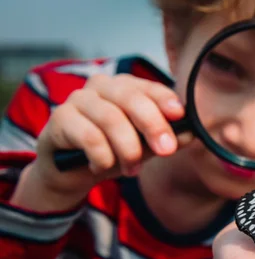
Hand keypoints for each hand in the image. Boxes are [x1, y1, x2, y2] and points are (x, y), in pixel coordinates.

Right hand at [32, 73, 187, 196]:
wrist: (71, 172)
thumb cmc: (112, 151)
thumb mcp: (144, 147)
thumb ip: (166, 139)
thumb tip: (190, 134)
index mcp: (126, 87)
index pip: (148, 87)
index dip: (165, 99)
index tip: (180, 114)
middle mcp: (101, 86)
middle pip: (131, 99)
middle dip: (153, 125)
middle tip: (166, 150)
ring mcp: (78, 99)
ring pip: (111, 119)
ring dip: (127, 150)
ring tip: (131, 169)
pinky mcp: (60, 118)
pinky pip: (89, 136)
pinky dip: (102, 156)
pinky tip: (102, 167)